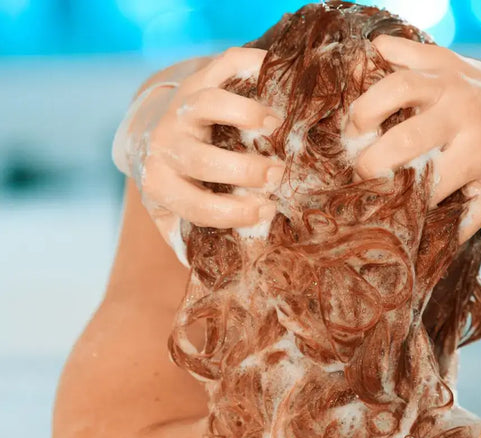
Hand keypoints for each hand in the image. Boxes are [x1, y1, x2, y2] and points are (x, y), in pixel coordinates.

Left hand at [112, 47, 283, 260]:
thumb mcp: (172, 214)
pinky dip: (253, 64)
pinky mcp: (197, 78)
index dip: (233, 214)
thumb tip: (217, 277)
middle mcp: (165, 145)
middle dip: (245, 170)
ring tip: (277, 125)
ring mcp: (180, 108)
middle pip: (202, 159)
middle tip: (278, 174)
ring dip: (246, 114)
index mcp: (161, 184)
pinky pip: (223, 64)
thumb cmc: (175, 182)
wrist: (149, 133)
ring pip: (208, 103)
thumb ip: (190, 240)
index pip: (196, 206)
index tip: (266, 212)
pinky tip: (276, 76)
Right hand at [347, 36, 480, 242]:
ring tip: (355, 128)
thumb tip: (438, 253)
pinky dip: (374, 56)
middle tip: (359, 173)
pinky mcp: (440, 56)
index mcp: (477, 153)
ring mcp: (449, 80)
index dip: (397, 200)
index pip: (426, 185)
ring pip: (395, 87)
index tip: (379, 207)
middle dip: (370, 164)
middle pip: (403, 142)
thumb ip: (471, 224)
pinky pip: (397, 47)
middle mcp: (462, 114)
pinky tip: (361, 77)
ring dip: (364, 110)